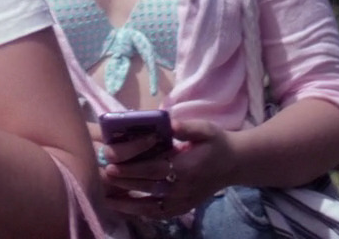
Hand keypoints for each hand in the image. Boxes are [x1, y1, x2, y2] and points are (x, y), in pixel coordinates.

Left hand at [103, 119, 235, 219]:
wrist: (235, 164)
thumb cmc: (216, 143)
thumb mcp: (205, 129)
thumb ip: (186, 127)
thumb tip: (170, 124)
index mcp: (187, 167)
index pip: (154, 168)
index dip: (132, 167)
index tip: (111, 163)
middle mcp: (184, 187)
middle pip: (149, 186)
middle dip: (124, 181)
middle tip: (103, 175)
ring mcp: (185, 200)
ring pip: (153, 206)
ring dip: (129, 203)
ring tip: (107, 199)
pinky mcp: (185, 207)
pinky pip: (162, 214)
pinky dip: (144, 213)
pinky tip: (127, 210)